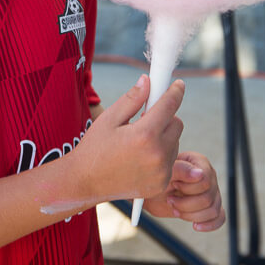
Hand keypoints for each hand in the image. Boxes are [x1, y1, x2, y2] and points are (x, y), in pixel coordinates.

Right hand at [72, 75, 184, 202]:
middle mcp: (158, 154)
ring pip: (175, 142)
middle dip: (165, 117)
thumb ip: (132, 99)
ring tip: (139, 141)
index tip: (178, 85)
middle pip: (177, 124)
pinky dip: (161, 154)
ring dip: (164, 136)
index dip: (175, 91)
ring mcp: (162, 172)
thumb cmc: (95, 147)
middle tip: (145, 118)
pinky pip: (170, 161)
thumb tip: (147, 81)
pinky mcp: (161, 184)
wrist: (86, 182)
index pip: (170, 105)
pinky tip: (140, 156)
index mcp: (145, 135)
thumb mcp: (109, 118)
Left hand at [144, 151, 225, 230]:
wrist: (153, 192)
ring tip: (176, 209)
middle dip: (186, 204)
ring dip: (191, 215)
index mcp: (199, 163)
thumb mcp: (166, 172)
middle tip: (170, 200)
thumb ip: (181, 169)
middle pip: (208, 198)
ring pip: (213, 210)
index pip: (205, 181)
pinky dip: (209, 224)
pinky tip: (195, 226)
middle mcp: (209, 175)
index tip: (173, 185)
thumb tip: (199, 174)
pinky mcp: (211, 206)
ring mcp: (212, 191)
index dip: (188, 189)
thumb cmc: (158, 179)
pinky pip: (220, 217)